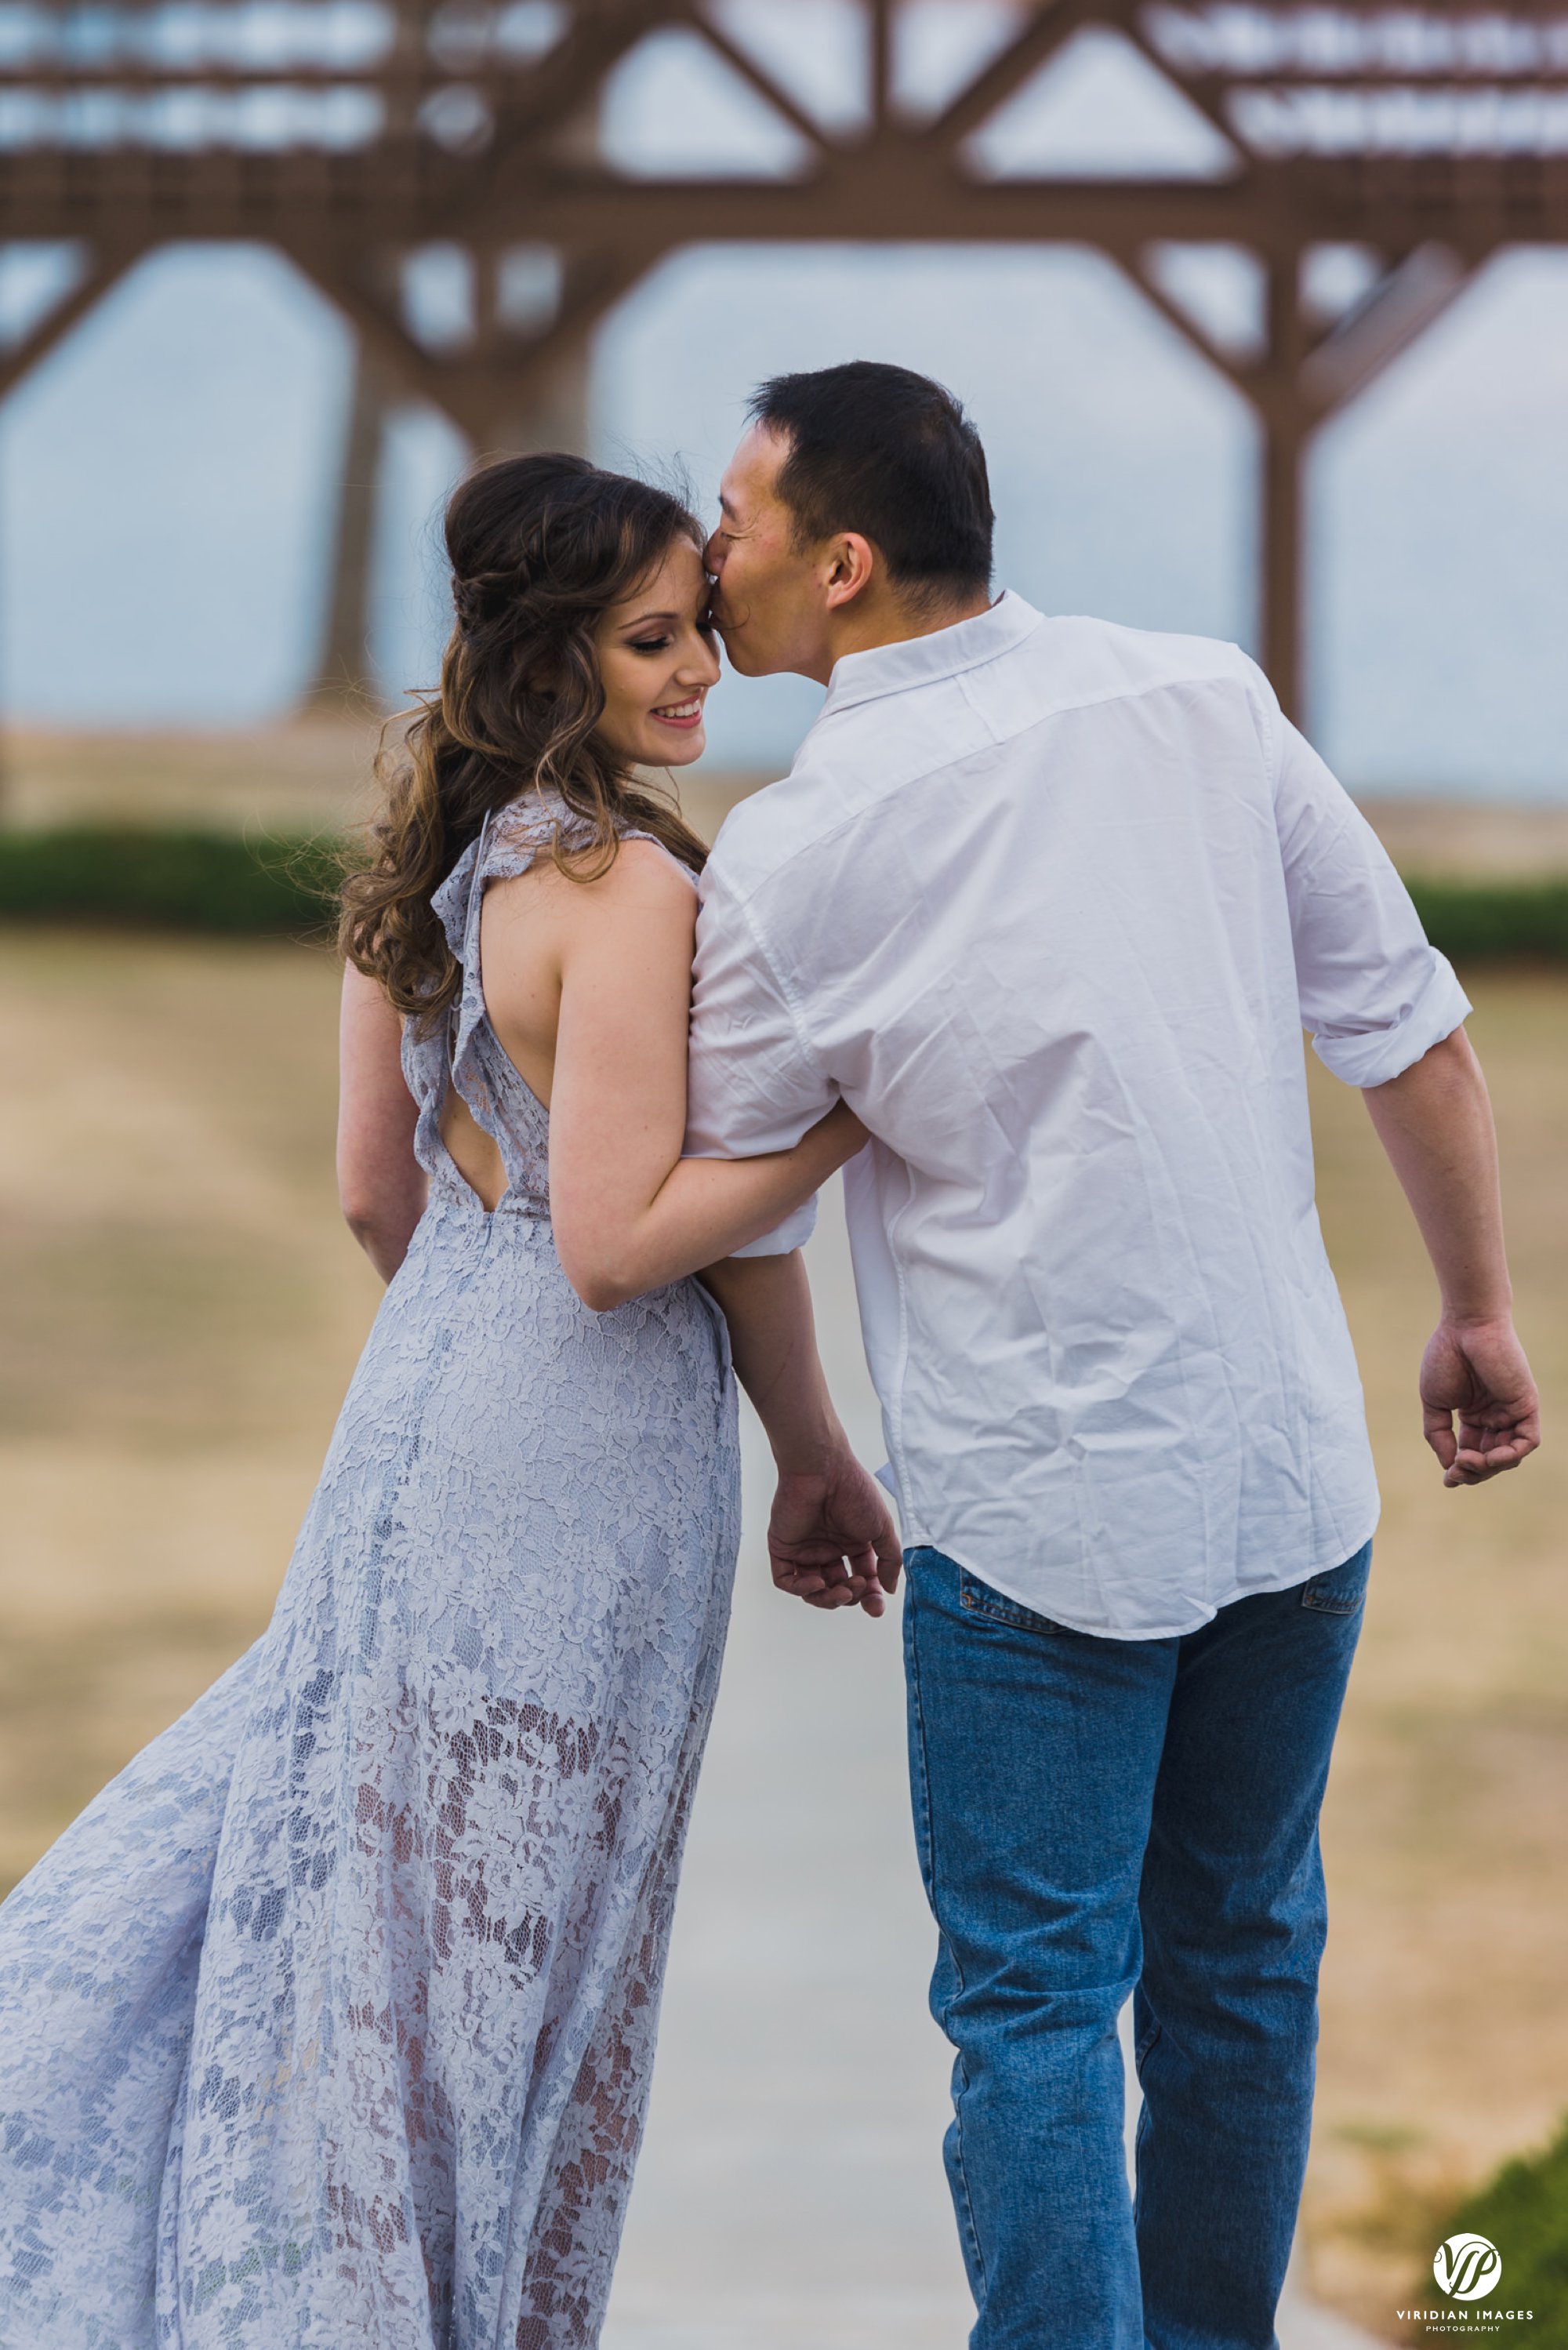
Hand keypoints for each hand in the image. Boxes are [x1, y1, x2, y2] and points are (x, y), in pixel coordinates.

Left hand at [768, 1451, 901, 1616]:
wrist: (823, 1469)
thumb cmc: (854, 1492)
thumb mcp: (882, 1528)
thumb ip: (889, 1560)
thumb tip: (889, 1589)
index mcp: (851, 1543)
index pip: (860, 1578)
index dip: (868, 1596)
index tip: (876, 1607)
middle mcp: (827, 1548)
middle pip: (837, 1588)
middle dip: (851, 1596)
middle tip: (859, 1587)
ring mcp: (804, 1549)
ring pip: (812, 1590)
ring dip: (828, 1598)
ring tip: (843, 1589)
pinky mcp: (782, 1547)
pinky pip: (787, 1580)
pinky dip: (802, 1588)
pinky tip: (817, 1582)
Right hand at [1420, 1315, 1539, 1485]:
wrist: (1464, 1327)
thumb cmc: (1446, 1357)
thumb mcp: (1434, 1403)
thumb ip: (1439, 1434)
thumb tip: (1448, 1466)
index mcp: (1475, 1414)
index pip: (1473, 1452)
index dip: (1461, 1470)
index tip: (1447, 1480)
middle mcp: (1496, 1416)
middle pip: (1491, 1459)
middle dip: (1473, 1472)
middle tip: (1455, 1471)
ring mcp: (1512, 1411)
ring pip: (1510, 1456)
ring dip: (1489, 1467)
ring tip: (1467, 1461)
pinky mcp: (1526, 1405)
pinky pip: (1527, 1441)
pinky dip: (1510, 1455)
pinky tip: (1490, 1456)